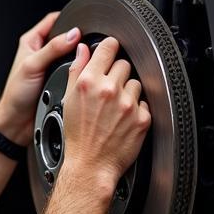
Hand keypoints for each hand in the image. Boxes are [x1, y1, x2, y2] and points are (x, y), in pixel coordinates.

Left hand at [0, 12, 81, 145]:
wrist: (17, 122)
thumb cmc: (16, 95)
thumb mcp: (33, 66)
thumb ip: (52, 49)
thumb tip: (72, 35)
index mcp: (31, 41)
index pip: (53, 20)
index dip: (68, 18)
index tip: (83, 21)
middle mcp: (41, 52)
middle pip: (65, 36)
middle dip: (77, 38)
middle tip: (89, 41)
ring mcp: (50, 66)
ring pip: (70, 54)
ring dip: (79, 56)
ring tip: (88, 57)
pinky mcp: (57, 79)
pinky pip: (72, 70)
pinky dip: (78, 70)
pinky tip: (83, 73)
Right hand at [60, 37, 150, 193]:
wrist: (90, 165)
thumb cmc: (78, 136)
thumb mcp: (69, 99)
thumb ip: (77, 70)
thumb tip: (83, 50)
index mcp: (90, 81)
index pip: (108, 47)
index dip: (109, 48)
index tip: (110, 51)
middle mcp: (110, 90)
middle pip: (124, 64)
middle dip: (117, 74)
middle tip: (109, 90)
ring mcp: (128, 104)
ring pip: (135, 83)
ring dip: (128, 91)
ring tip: (116, 107)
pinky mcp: (142, 118)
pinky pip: (145, 103)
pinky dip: (137, 109)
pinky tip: (124, 119)